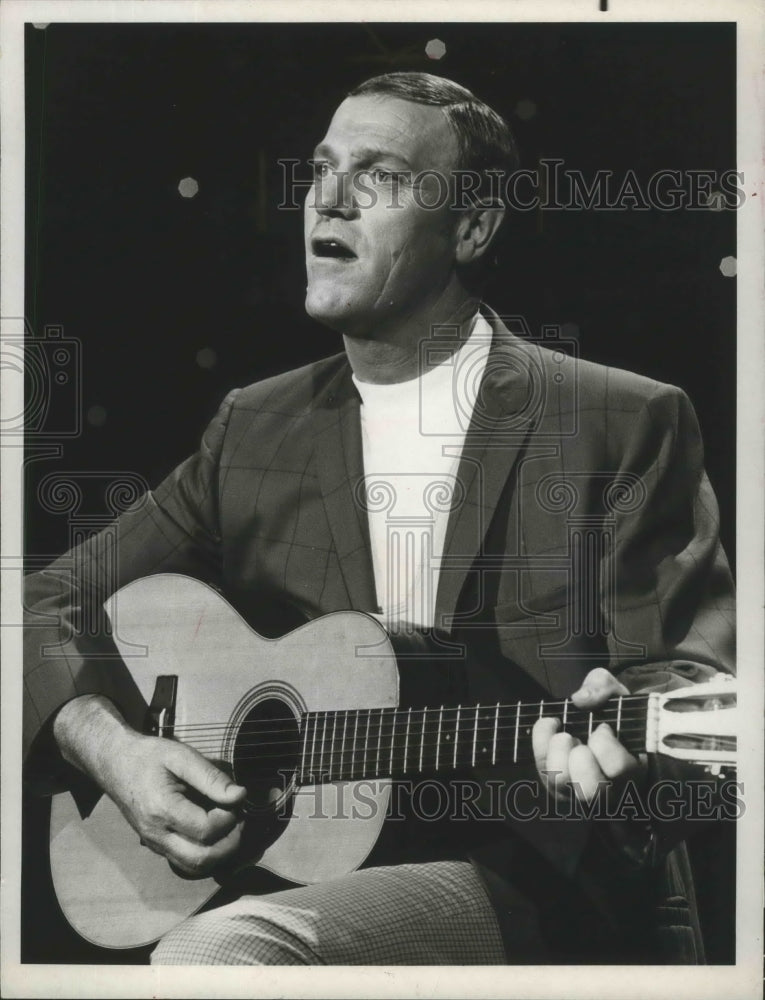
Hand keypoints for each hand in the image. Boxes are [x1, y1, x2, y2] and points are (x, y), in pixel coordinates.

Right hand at [105, 733, 247, 876]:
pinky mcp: (156, 846)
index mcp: (162, 809)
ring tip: (230, 826)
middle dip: (230, 842)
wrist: (115, 763)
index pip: (206, 830)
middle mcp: (156, 834)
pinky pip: (185, 862)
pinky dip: (206, 855)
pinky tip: (215, 834)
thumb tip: (240, 795)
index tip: (234, 799)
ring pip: (194, 867)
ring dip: (220, 853)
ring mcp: (154, 844)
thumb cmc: (149, 756)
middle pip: (202, 859)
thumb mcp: (181, 756)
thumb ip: (211, 777)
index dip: (229, 817)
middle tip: (239, 818)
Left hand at [532, 668, 643, 807]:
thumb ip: (603, 687)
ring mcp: (580, 792)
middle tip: (578, 739)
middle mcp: (608, 790)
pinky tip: (551, 725)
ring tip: (564, 736)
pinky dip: (540, 743)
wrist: (602, 728)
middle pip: (589, 790)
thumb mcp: (615, 693)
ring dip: (556, 753)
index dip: (605, 745)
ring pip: (560, 784)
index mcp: (633, 770)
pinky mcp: (558, 786)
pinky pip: (542, 770)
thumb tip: (580, 699)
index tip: (603, 728)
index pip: (618, 769)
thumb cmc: (613, 714)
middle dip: (580, 759)